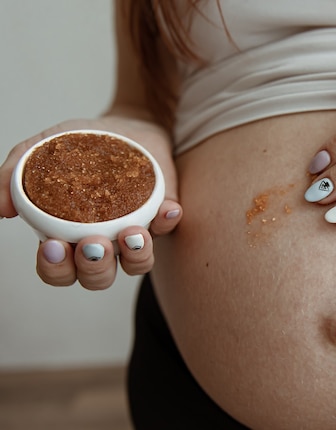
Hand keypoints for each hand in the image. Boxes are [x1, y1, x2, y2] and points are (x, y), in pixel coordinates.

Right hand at [0, 118, 181, 288]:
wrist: (126, 126)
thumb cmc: (81, 145)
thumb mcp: (42, 150)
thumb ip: (14, 176)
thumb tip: (2, 209)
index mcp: (69, 238)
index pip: (59, 272)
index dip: (55, 269)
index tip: (52, 246)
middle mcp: (104, 244)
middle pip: (98, 278)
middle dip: (95, 267)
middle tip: (93, 243)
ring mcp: (136, 235)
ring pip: (137, 265)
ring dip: (136, 255)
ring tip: (132, 233)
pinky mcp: (163, 217)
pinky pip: (169, 229)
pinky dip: (168, 222)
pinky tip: (167, 210)